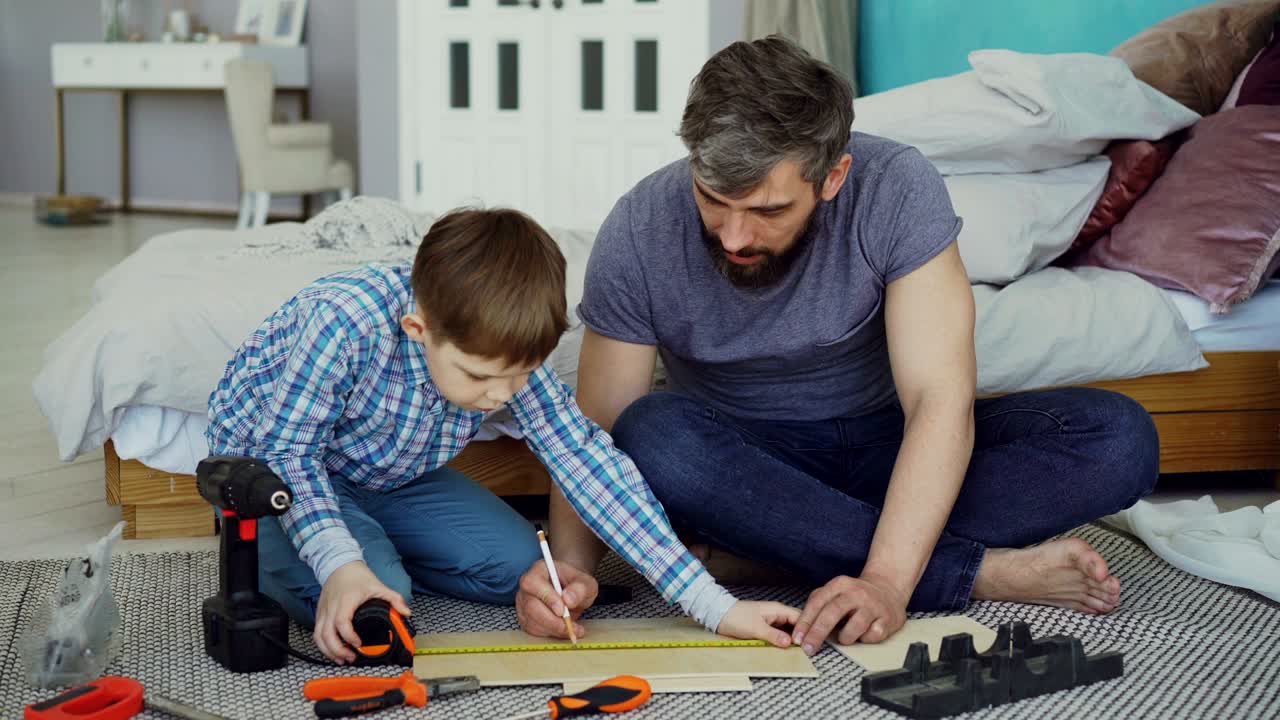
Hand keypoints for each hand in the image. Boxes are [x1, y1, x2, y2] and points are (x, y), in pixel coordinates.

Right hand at [314, 560, 411, 663]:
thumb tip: (406, 612)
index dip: (349, 636)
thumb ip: (394, 599)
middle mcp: (331, 608)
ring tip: (341, 659)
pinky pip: (316, 633)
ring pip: (318, 636)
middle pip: (327, 634)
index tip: (358, 644)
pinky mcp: (319, 614)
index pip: (342, 622)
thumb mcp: (378, 586)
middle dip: (337, 650)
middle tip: (351, 658)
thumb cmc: (357, 576)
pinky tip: (333, 651)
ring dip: (328, 651)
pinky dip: (323, 645)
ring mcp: (323, 611)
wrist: (339, 565)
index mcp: (346, 601)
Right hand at [515, 559, 597, 638]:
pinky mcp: (526, 618)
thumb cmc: (577, 585)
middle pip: (531, 606)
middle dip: (552, 620)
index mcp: (539, 570)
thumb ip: (580, 589)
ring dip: (553, 629)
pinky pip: (533, 630)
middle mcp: (527, 587)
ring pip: (532, 621)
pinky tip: (563, 629)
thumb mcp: (586, 583)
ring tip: (573, 628)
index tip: (562, 610)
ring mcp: (524, 603)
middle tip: (570, 626)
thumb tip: (568, 599)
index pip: (533, 583)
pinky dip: (550, 633)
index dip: (546, 598)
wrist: (572, 592)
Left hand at [717, 600, 800, 647]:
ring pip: (788, 631)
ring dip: (792, 640)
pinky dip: (783, 641)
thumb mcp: (756, 628)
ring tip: (799, 652)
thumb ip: (773, 635)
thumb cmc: (736, 617)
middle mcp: (777, 614)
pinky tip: (785, 650)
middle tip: (807, 650)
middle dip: (802, 636)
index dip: (807, 630)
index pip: (800, 618)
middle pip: (796, 625)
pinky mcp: (765, 628)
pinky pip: (779, 635)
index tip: (811, 643)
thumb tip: (790, 643)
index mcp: (778, 610)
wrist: (719, 615)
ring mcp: (772, 621)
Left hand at [792, 574, 907, 655]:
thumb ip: (819, 603)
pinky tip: (865, 634)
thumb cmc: (856, 596)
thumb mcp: (836, 591)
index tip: (797, 638)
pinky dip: (866, 639)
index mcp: (840, 585)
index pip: (818, 603)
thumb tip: (801, 627)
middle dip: (817, 633)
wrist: (888, 589)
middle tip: (808, 648)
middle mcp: (856, 593)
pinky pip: (873, 635)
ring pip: (855, 626)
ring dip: (846, 637)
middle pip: (833, 612)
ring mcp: (873, 605)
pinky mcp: (887, 619)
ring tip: (845, 638)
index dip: (805, 622)